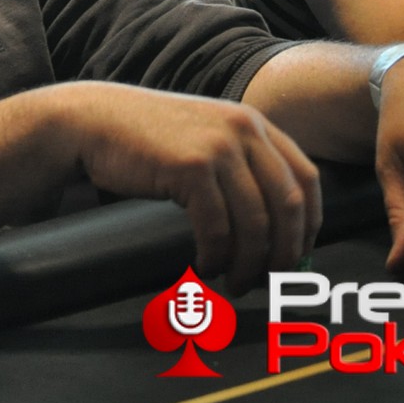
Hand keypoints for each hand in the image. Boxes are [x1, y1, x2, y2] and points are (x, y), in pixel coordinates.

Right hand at [64, 85, 321, 293]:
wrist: (94, 120)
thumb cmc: (146, 138)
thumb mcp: (204, 136)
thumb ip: (239, 166)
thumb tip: (274, 229)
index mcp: (253, 123)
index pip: (307, 178)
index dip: (310, 224)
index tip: (300, 254)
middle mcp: (244, 130)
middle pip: (289, 205)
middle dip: (284, 252)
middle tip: (270, 282)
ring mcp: (217, 147)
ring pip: (255, 223)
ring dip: (248, 264)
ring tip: (233, 282)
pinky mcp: (189, 167)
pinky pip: (217, 228)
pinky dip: (215, 256)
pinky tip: (206, 266)